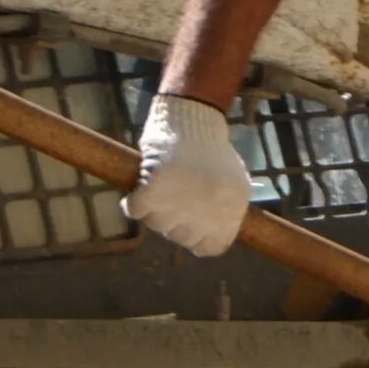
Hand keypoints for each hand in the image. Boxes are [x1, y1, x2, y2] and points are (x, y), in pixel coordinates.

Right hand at [120, 93, 249, 255]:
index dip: (198, 238)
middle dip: (175, 221)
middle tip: (175, 197)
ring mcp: (179, 204)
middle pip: (179, 237)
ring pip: (156, 225)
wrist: (192, 119)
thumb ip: (225, 215)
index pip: (210, 248)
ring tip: (162, 187)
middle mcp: (207, 213)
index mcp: (230, 213)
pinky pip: (135, 210)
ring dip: (154, 210)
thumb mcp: (235, 185)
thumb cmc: (212, 152)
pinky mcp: (153, 190)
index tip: (192, 222)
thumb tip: (207, 245)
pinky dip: (133, 201)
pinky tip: (140, 188)